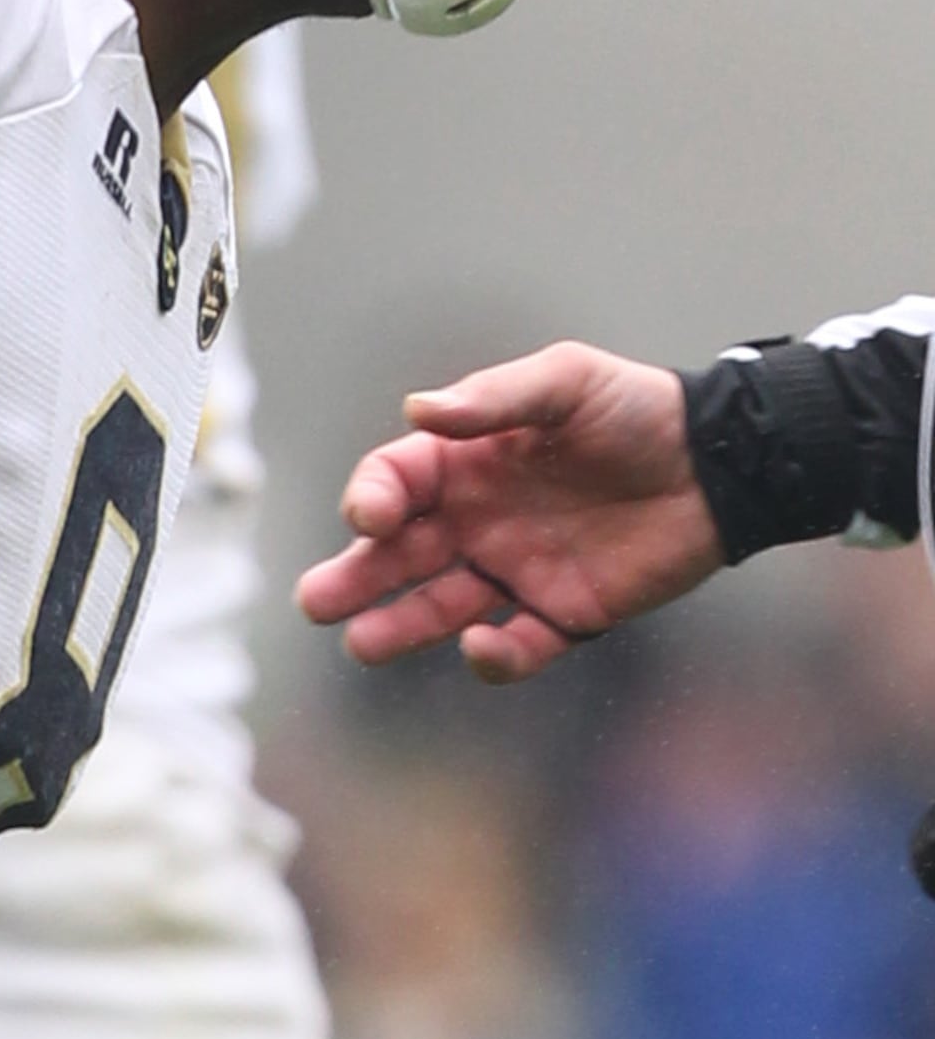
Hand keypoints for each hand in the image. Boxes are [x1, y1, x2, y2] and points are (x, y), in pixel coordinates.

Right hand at [293, 342, 718, 679]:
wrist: (722, 462)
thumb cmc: (639, 410)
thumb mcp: (566, 381)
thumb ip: (494, 399)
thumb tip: (417, 410)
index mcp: (469, 463)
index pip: (396, 483)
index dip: (372, 499)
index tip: (369, 515)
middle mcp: (480, 520)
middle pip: (399, 556)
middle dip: (354, 578)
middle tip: (316, 602)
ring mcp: (517, 571)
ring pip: (440, 609)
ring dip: (398, 627)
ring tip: (361, 644)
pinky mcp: (565, 614)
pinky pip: (518, 646)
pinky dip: (496, 657)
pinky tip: (483, 645)